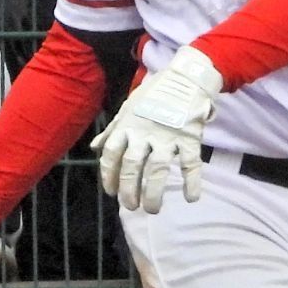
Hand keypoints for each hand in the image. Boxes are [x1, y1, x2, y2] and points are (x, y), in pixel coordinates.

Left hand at [91, 44, 220, 213]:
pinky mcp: (189, 137)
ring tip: (152, 209)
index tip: (111, 193)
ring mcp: (167, 135)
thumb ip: (112, 130)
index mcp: (127, 126)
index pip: (111, 155)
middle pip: (131, 166)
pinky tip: (192, 198)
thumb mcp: (128, 108)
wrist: (186, 77)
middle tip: (131, 206)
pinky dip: (192, 181)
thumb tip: (94, 148)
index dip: (108, 176)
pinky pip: (190, 163)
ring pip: (157, 169)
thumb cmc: (155, 94)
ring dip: (153, 192)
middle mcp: (144, 132)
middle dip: (129, 190)